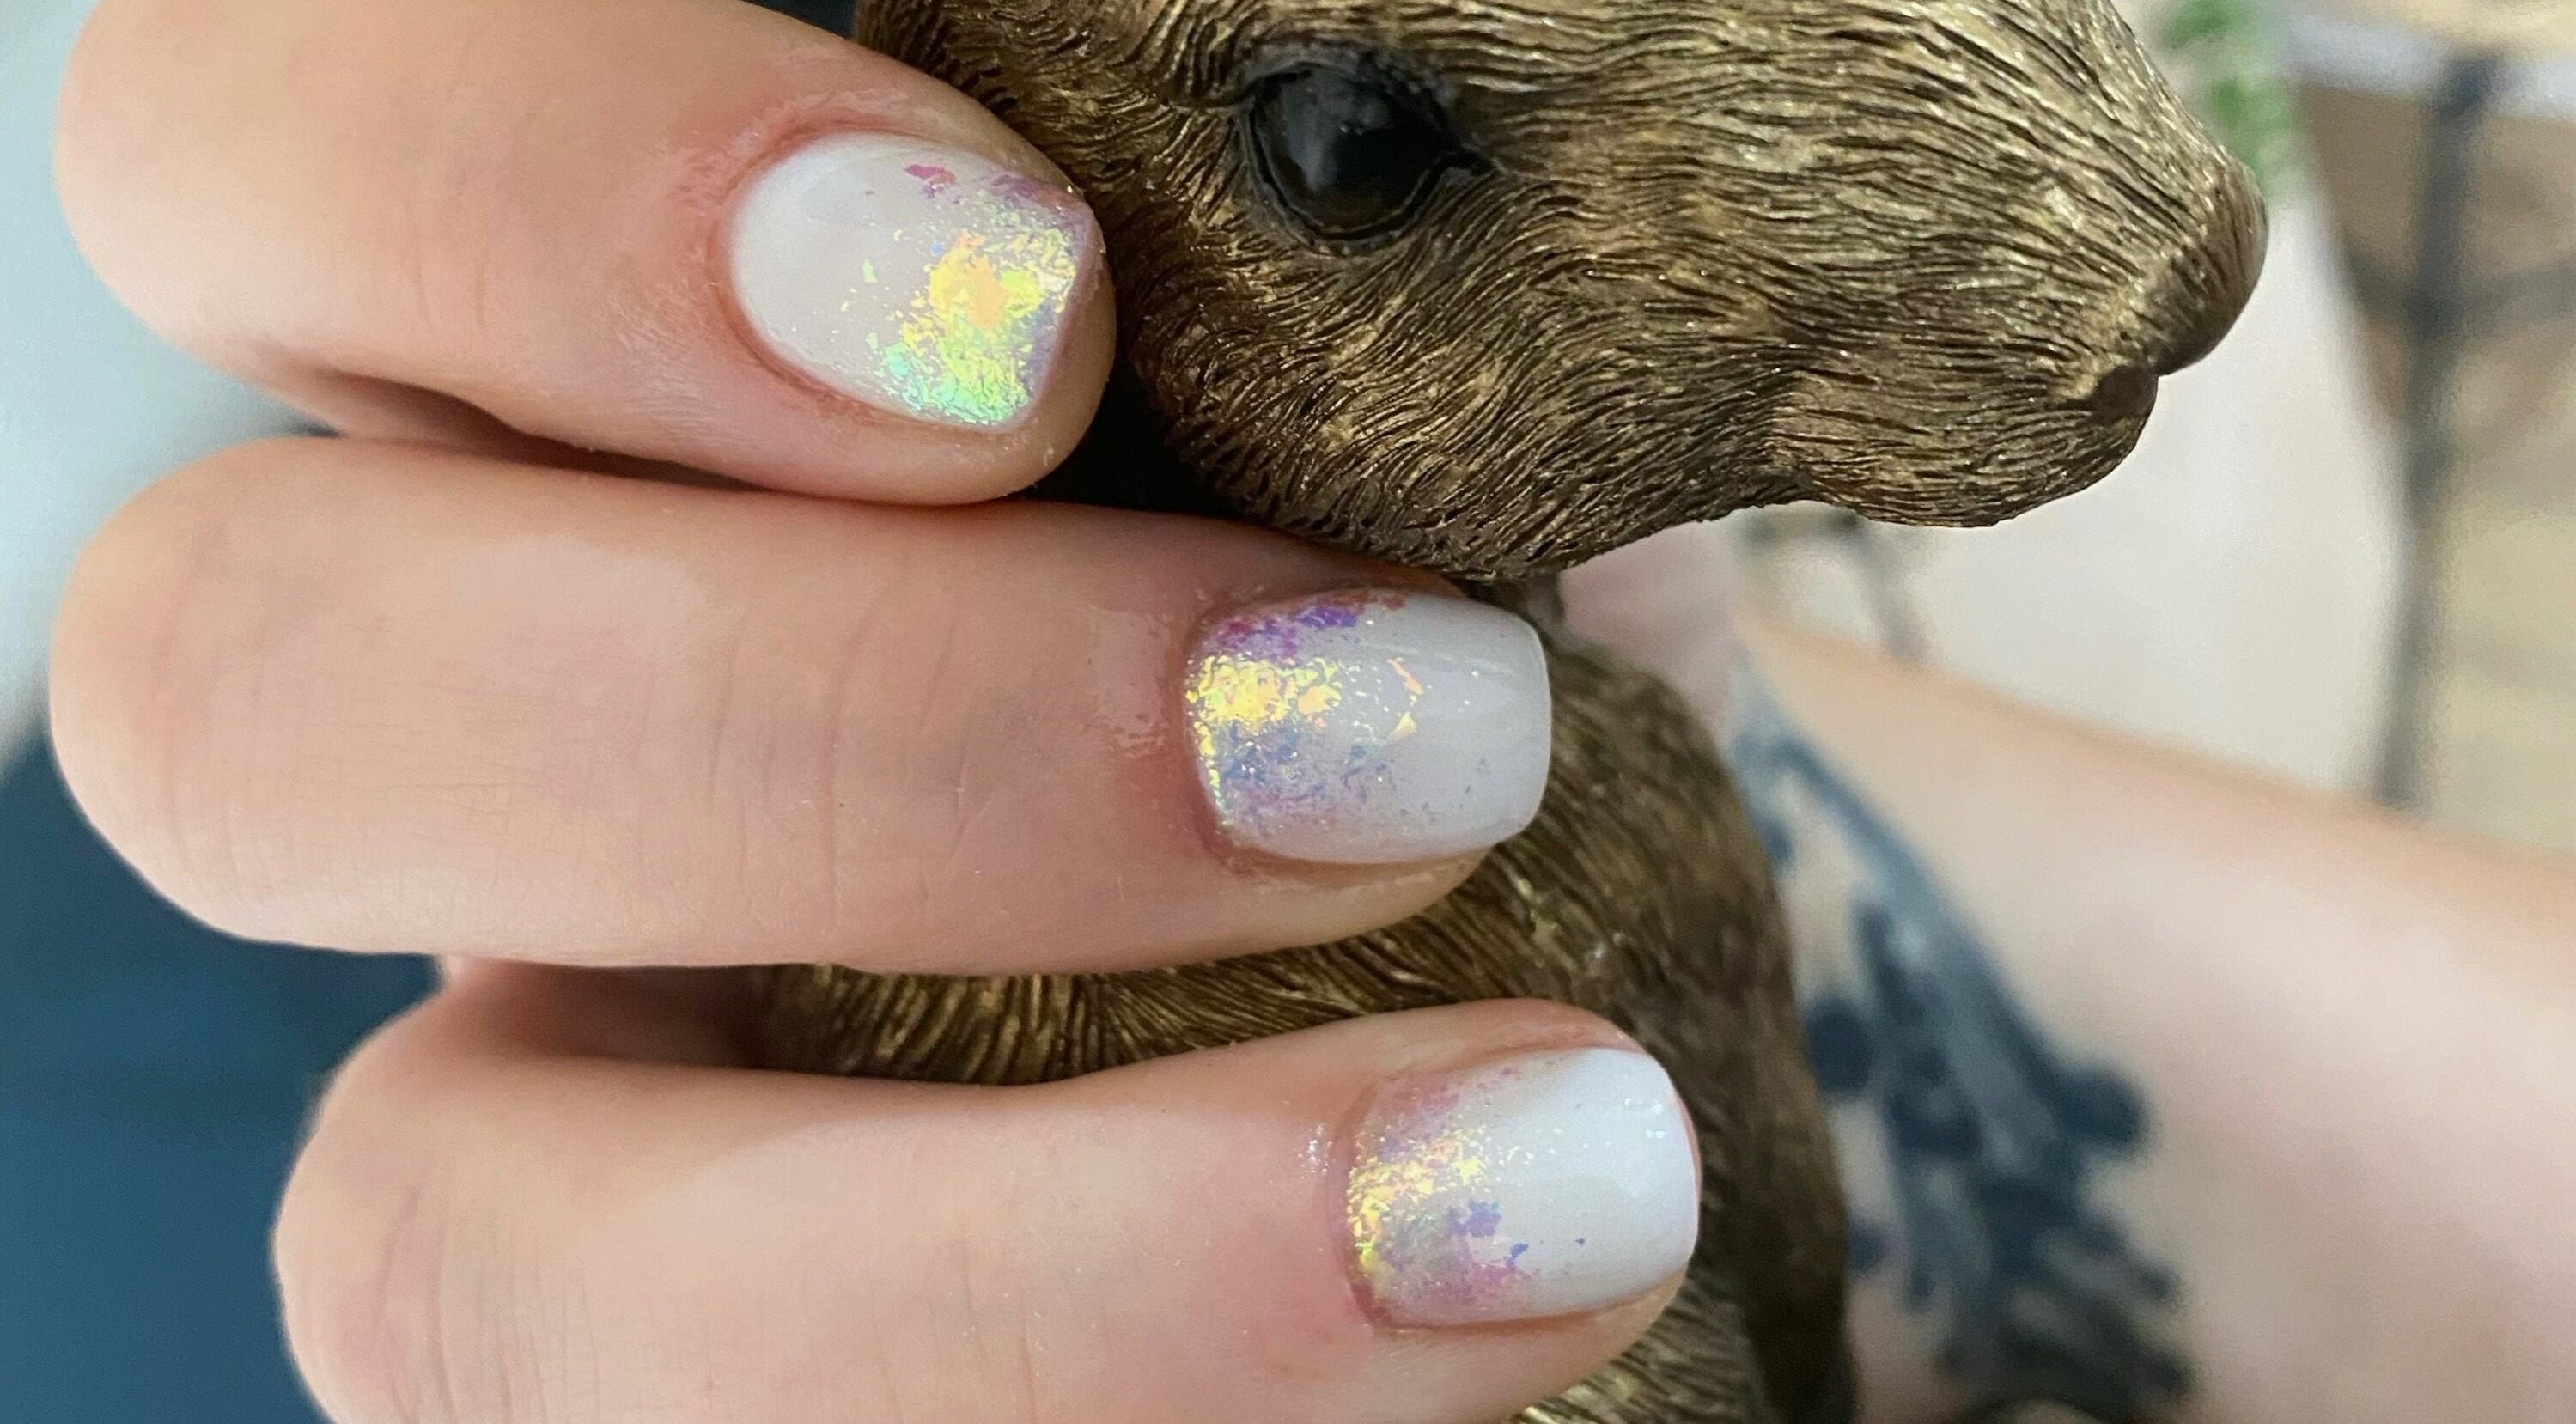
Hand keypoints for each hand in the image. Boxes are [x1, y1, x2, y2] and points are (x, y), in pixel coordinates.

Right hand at [47, 0, 1703, 1418]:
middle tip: (1404, 742)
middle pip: (241, 695)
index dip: (548, 200)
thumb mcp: (1385, 376)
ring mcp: (540, 1113)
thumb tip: (1417, 192)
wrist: (1527, 892)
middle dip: (843, 732)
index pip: (265, 149)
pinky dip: (1152, 1412)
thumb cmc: (1449, 560)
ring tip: (1562, 1168)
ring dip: (1033, 1250)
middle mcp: (473, 731)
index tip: (1046, 304)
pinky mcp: (685, 1399)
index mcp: (561, 375)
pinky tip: (1499, 1314)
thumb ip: (1297, 283)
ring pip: (432, 1244)